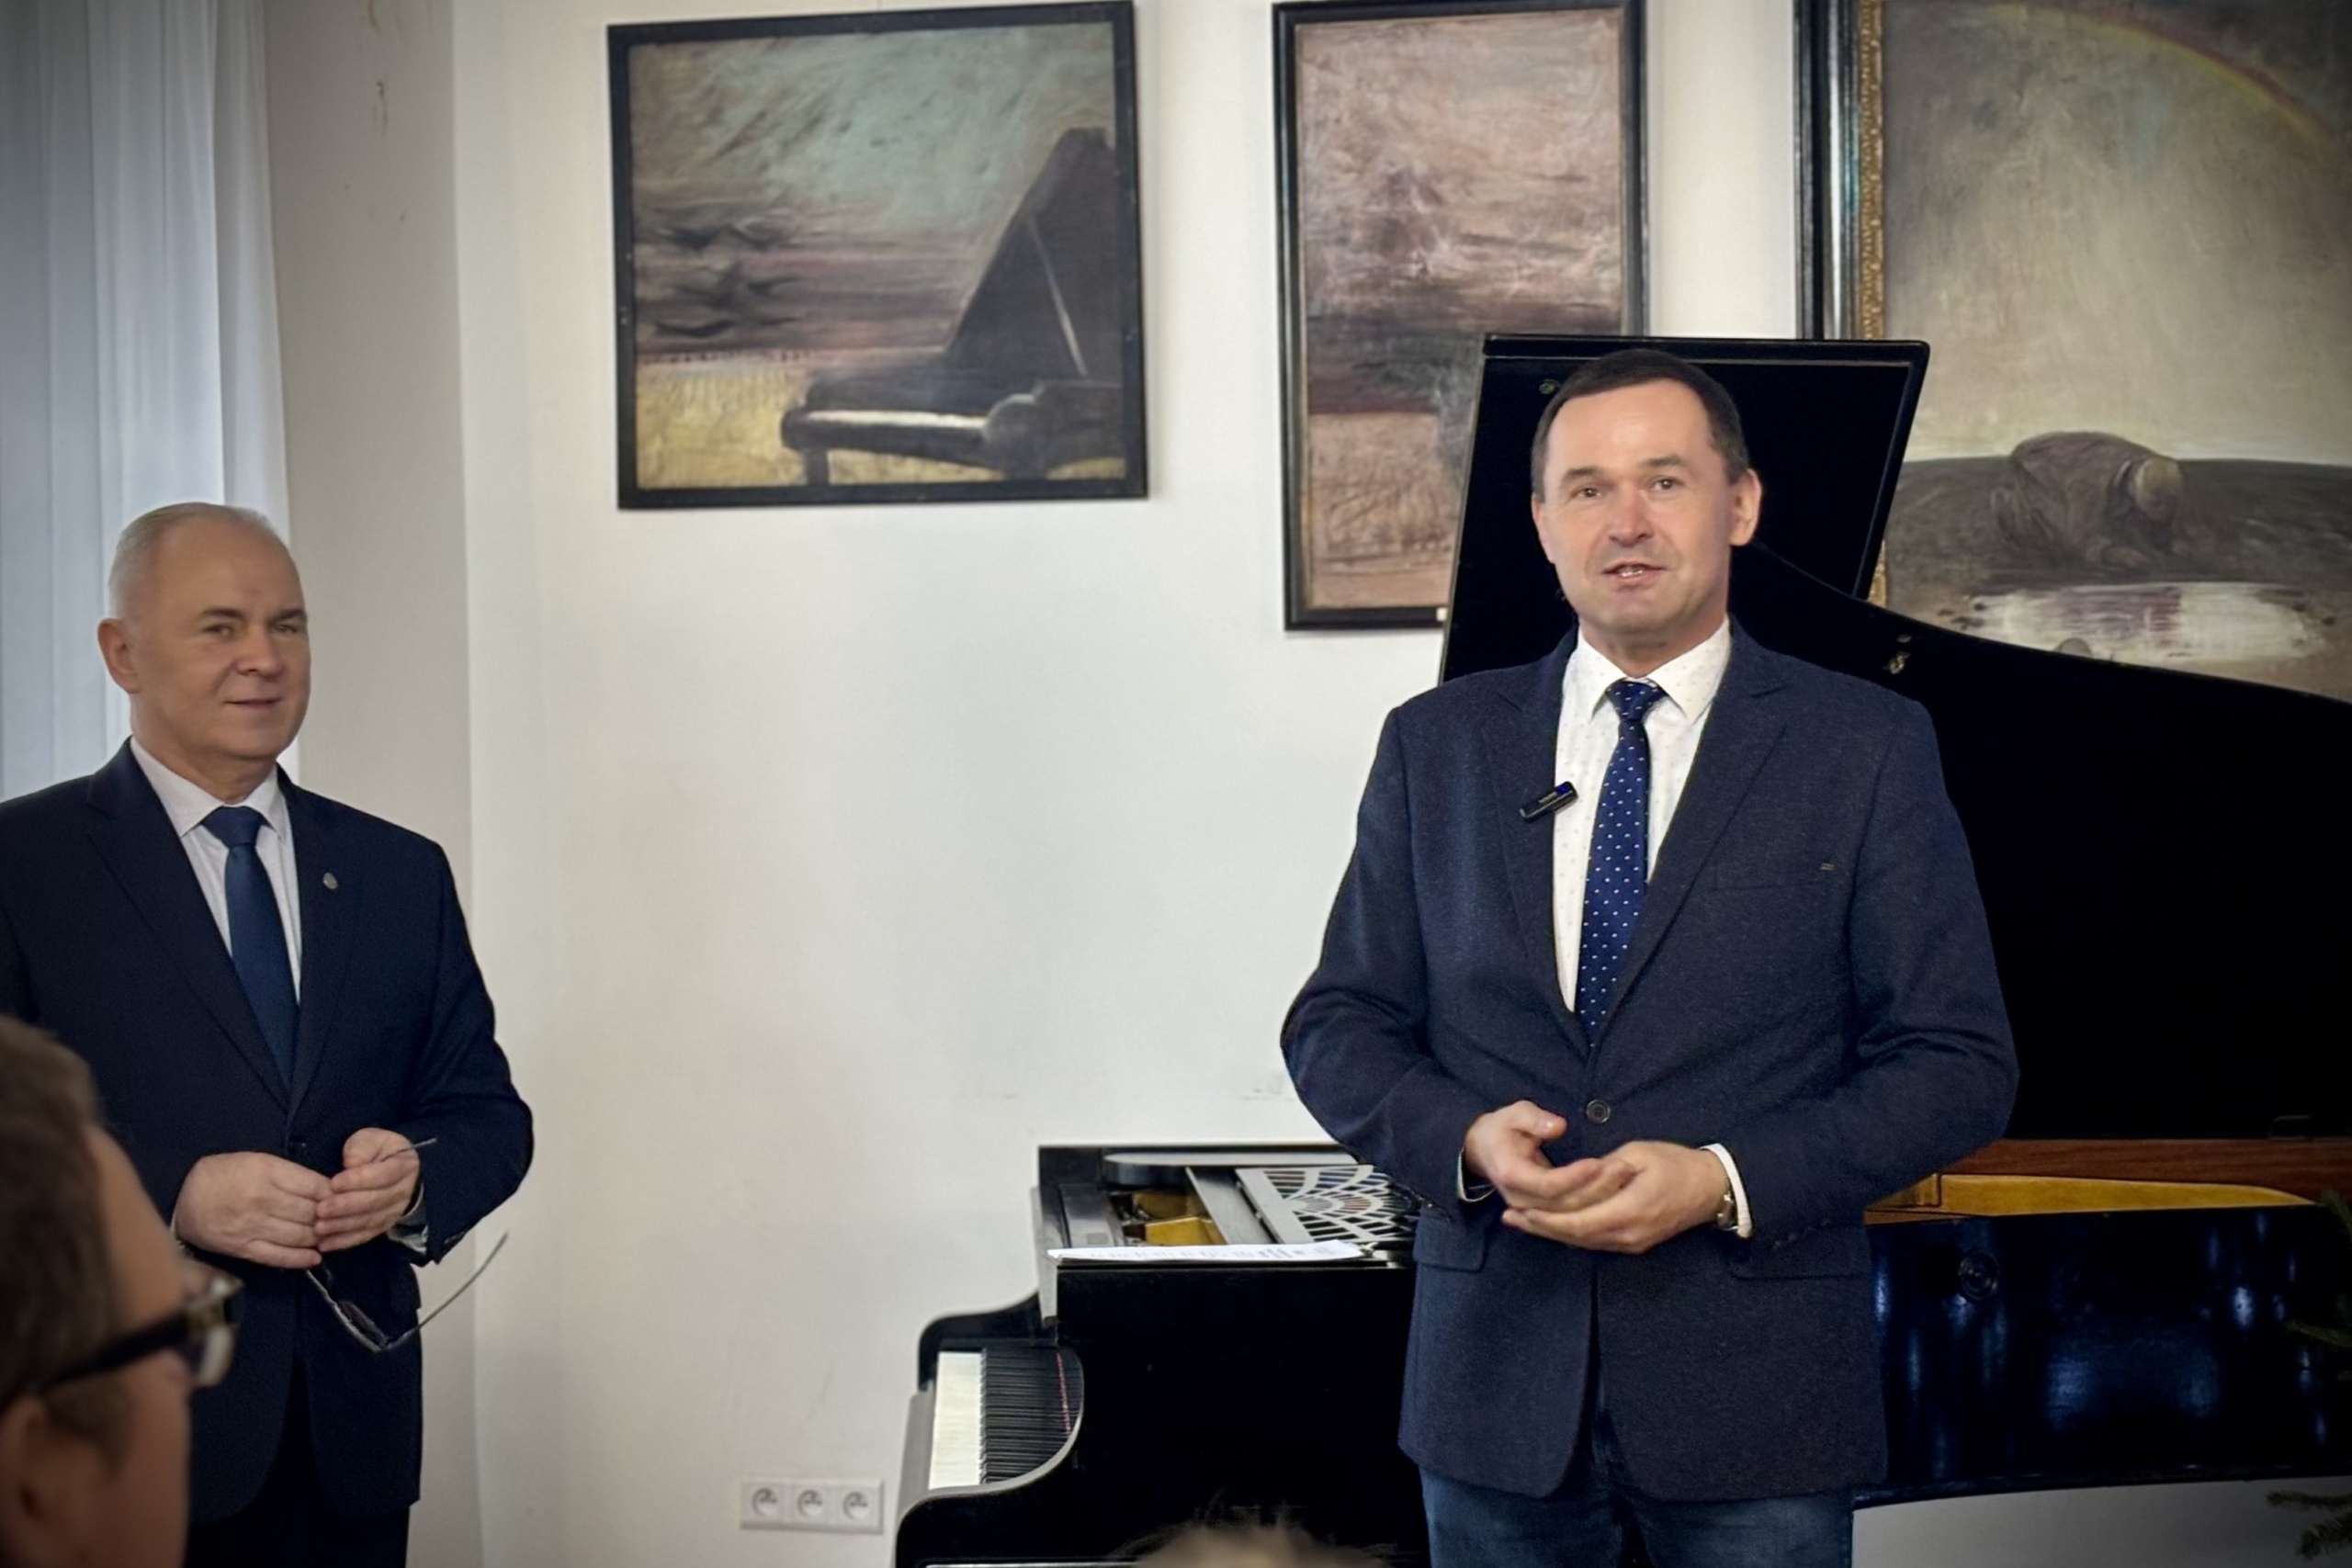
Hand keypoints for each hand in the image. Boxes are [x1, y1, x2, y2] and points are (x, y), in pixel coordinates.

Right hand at [174, 1152, 333, 1268]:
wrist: (185, 1198)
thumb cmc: (226, 1175)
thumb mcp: (259, 1161)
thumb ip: (290, 1174)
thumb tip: (326, 1189)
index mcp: (266, 1172)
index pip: (315, 1186)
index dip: (335, 1195)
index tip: (345, 1198)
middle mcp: (261, 1200)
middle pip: (311, 1212)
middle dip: (330, 1217)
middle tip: (341, 1220)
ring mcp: (252, 1226)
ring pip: (299, 1235)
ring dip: (319, 1237)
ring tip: (329, 1236)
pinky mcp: (243, 1248)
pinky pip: (278, 1257)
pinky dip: (300, 1258)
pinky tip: (314, 1257)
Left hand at [315, 1129, 424, 1253]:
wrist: (391, 1166)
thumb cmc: (376, 1151)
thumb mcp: (370, 1139)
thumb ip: (361, 1148)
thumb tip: (351, 1164)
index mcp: (404, 1165)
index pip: (383, 1175)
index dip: (358, 1180)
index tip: (334, 1184)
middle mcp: (404, 1191)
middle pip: (376, 1202)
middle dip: (346, 1207)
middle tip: (320, 1210)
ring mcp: (395, 1211)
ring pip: (370, 1221)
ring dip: (343, 1226)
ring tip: (319, 1228)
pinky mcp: (384, 1226)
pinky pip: (366, 1236)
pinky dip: (345, 1242)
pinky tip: (325, 1244)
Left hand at [1498, 1139, 1726, 1254]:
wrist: (1712, 1189)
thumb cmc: (1677, 1164)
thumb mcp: (1638, 1154)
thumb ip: (1605, 1169)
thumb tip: (1578, 1177)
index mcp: (1629, 1210)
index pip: (1578, 1221)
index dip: (1545, 1219)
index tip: (1519, 1208)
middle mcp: (1628, 1234)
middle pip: (1575, 1237)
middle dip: (1541, 1228)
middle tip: (1510, 1218)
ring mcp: (1632, 1242)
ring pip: (1584, 1242)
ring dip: (1552, 1233)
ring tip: (1522, 1223)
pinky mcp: (1635, 1243)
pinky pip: (1596, 1241)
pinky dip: (1571, 1234)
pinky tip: (1553, 1226)